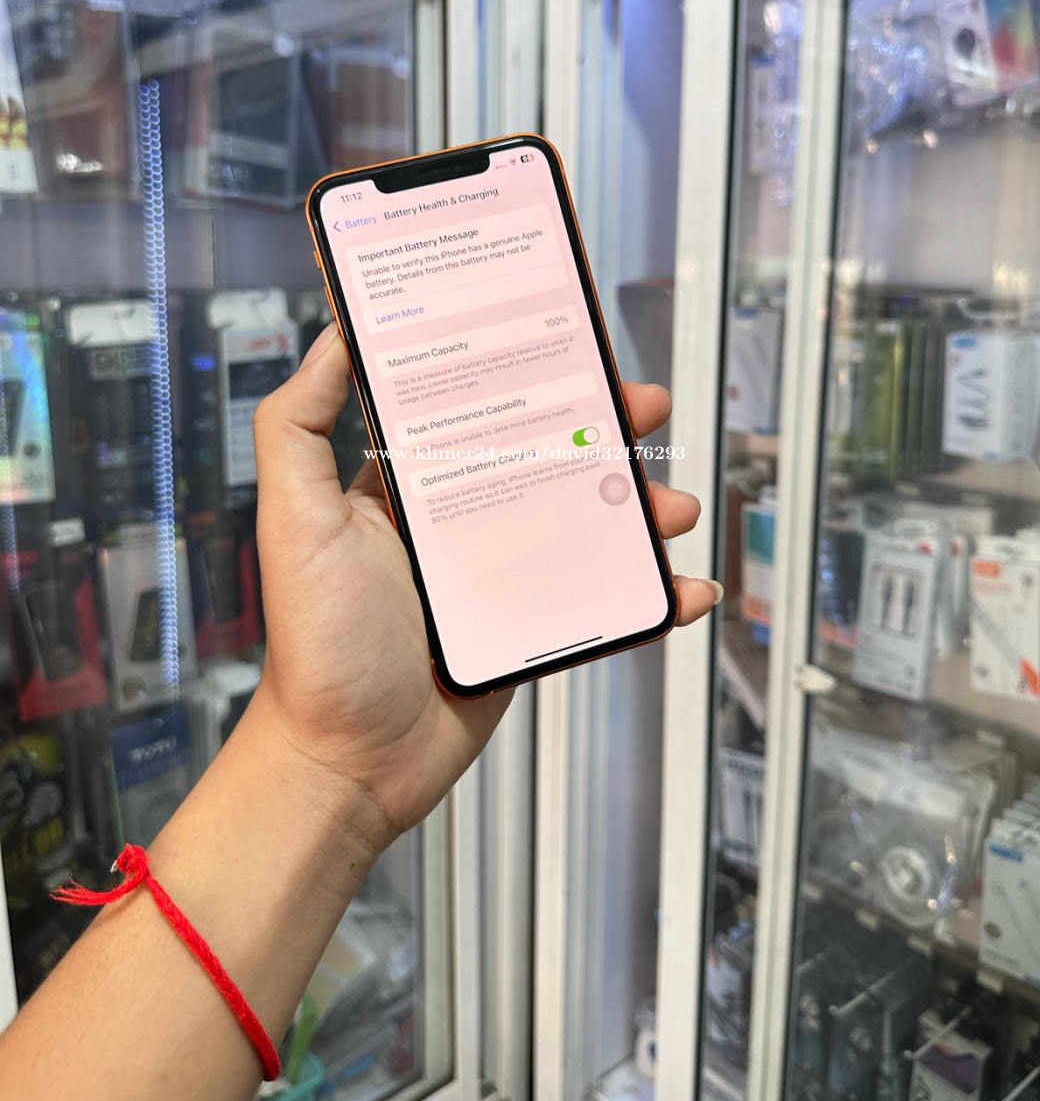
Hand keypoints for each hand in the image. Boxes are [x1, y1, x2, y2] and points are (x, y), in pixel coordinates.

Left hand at [252, 324, 719, 852]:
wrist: (350, 764)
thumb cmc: (315, 646)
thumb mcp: (295, 519)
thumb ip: (298, 423)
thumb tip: (331, 336)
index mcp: (408, 485)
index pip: (476, 406)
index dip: (525, 371)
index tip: (566, 339)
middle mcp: (458, 521)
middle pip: (548, 454)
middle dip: (605, 428)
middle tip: (645, 407)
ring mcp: (500, 575)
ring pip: (587, 522)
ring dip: (640, 507)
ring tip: (670, 507)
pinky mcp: (530, 629)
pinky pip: (602, 600)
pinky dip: (651, 594)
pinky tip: (683, 589)